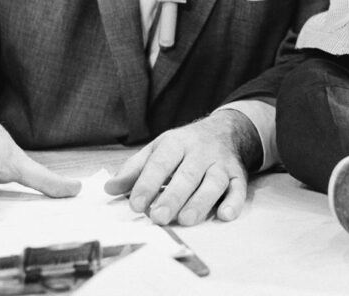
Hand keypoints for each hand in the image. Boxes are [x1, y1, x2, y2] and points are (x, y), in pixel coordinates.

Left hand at [104, 109, 259, 226]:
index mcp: (177, 142)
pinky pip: (239, 188)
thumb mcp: (159, 148)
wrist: (225, 130)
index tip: (136, 204)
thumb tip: (110, 188)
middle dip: (173, 195)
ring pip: (213, 181)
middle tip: (159, 217)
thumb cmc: (185, 146)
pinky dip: (234, 202)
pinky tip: (225, 215)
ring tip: (186, 219)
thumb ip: (135, 168)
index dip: (148, 182)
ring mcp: (221, 163)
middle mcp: (201, 151)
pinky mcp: (238, 175)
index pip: (161, 161)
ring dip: (201, 200)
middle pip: (188, 174)